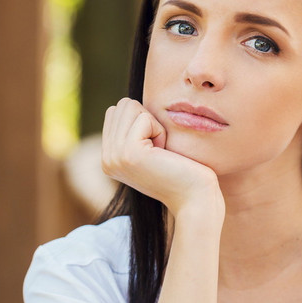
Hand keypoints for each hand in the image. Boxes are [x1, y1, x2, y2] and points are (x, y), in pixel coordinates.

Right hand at [101, 98, 221, 214]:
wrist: (195, 199)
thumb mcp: (151, 149)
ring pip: (131, 107)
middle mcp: (106, 158)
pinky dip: (160, 131)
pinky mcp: (128, 153)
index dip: (144, 121)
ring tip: (162, 152)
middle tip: (161, 150)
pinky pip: (144, 118)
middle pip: (122, 105)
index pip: (117, 111)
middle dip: (148, 120)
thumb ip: (134, 131)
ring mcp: (114, 156)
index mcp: (109, 156)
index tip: (156, 148)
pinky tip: (165, 154)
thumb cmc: (183, 171)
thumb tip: (129, 104)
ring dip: (154, 125)